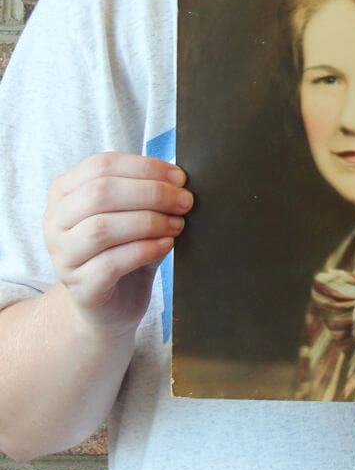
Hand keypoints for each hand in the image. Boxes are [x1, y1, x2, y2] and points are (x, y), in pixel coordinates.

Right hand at [42, 152, 191, 338]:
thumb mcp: (132, 213)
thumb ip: (146, 192)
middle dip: (151, 193)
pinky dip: (145, 250)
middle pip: (100, 193)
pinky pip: (111, 264)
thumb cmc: (124, 249)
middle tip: (184, 201)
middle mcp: (55, 222)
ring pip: (101, 228)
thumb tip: (177, 177)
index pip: (101, 165)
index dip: (145, 167)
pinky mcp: (79, 287)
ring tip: (177, 224)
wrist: (112, 304)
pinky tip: (166, 245)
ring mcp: (62, 256)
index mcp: (65, 192)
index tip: (179, 177)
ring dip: (149, 222)